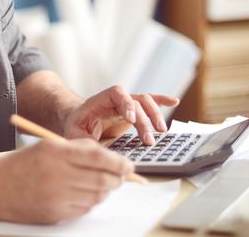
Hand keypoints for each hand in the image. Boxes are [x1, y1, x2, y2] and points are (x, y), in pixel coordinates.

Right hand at [0, 138, 133, 223]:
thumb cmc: (22, 164)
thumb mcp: (48, 147)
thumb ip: (79, 150)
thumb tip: (110, 158)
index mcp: (56, 151)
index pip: (99, 157)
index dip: (119, 162)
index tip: (128, 164)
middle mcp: (58, 174)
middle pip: (102, 178)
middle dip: (118, 178)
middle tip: (123, 176)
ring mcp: (57, 196)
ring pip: (97, 195)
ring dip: (106, 190)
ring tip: (105, 184)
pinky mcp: (56, 213)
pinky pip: (85, 208)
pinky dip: (92, 202)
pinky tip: (88, 194)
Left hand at [63, 85, 178, 144]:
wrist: (78, 121)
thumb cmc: (76, 128)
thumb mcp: (74, 135)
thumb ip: (85, 142)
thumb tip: (99, 154)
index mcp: (99, 101)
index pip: (116, 94)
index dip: (126, 104)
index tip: (130, 119)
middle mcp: (116, 100)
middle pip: (135, 101)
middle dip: (144, 120)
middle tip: (149, 140)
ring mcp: (126, 105)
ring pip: (145, 102)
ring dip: (156, 114)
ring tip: (162, 131)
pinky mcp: (134, 112)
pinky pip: (150, 102)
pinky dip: (162, 100)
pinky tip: (174, 101)